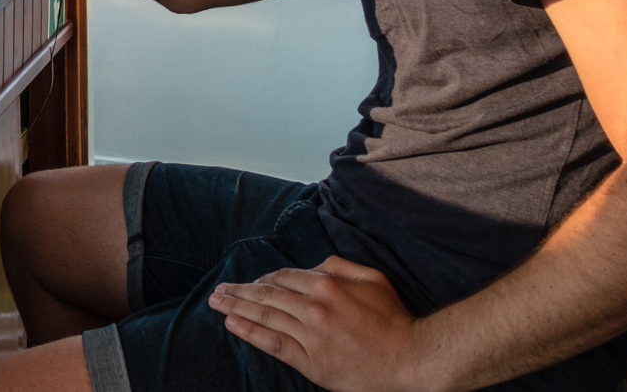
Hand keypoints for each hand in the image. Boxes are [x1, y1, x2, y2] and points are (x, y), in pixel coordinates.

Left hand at [208, 257, 438, 391]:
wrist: (410, 359)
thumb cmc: (394, 319)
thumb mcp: (372, 278)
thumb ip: (340, 266)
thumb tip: (314, 265)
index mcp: (327, 284)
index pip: (284, 277)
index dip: (264, 279)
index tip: (251, 283)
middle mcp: (314, 307)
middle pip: (267, 295)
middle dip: (239, 290)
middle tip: (218, 289)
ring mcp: (311, 335)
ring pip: (265, 316)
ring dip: (236, 307)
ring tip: (216, 302)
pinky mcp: (311, 361)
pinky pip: (273, 343)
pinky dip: (249, 332)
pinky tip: (231, 324)